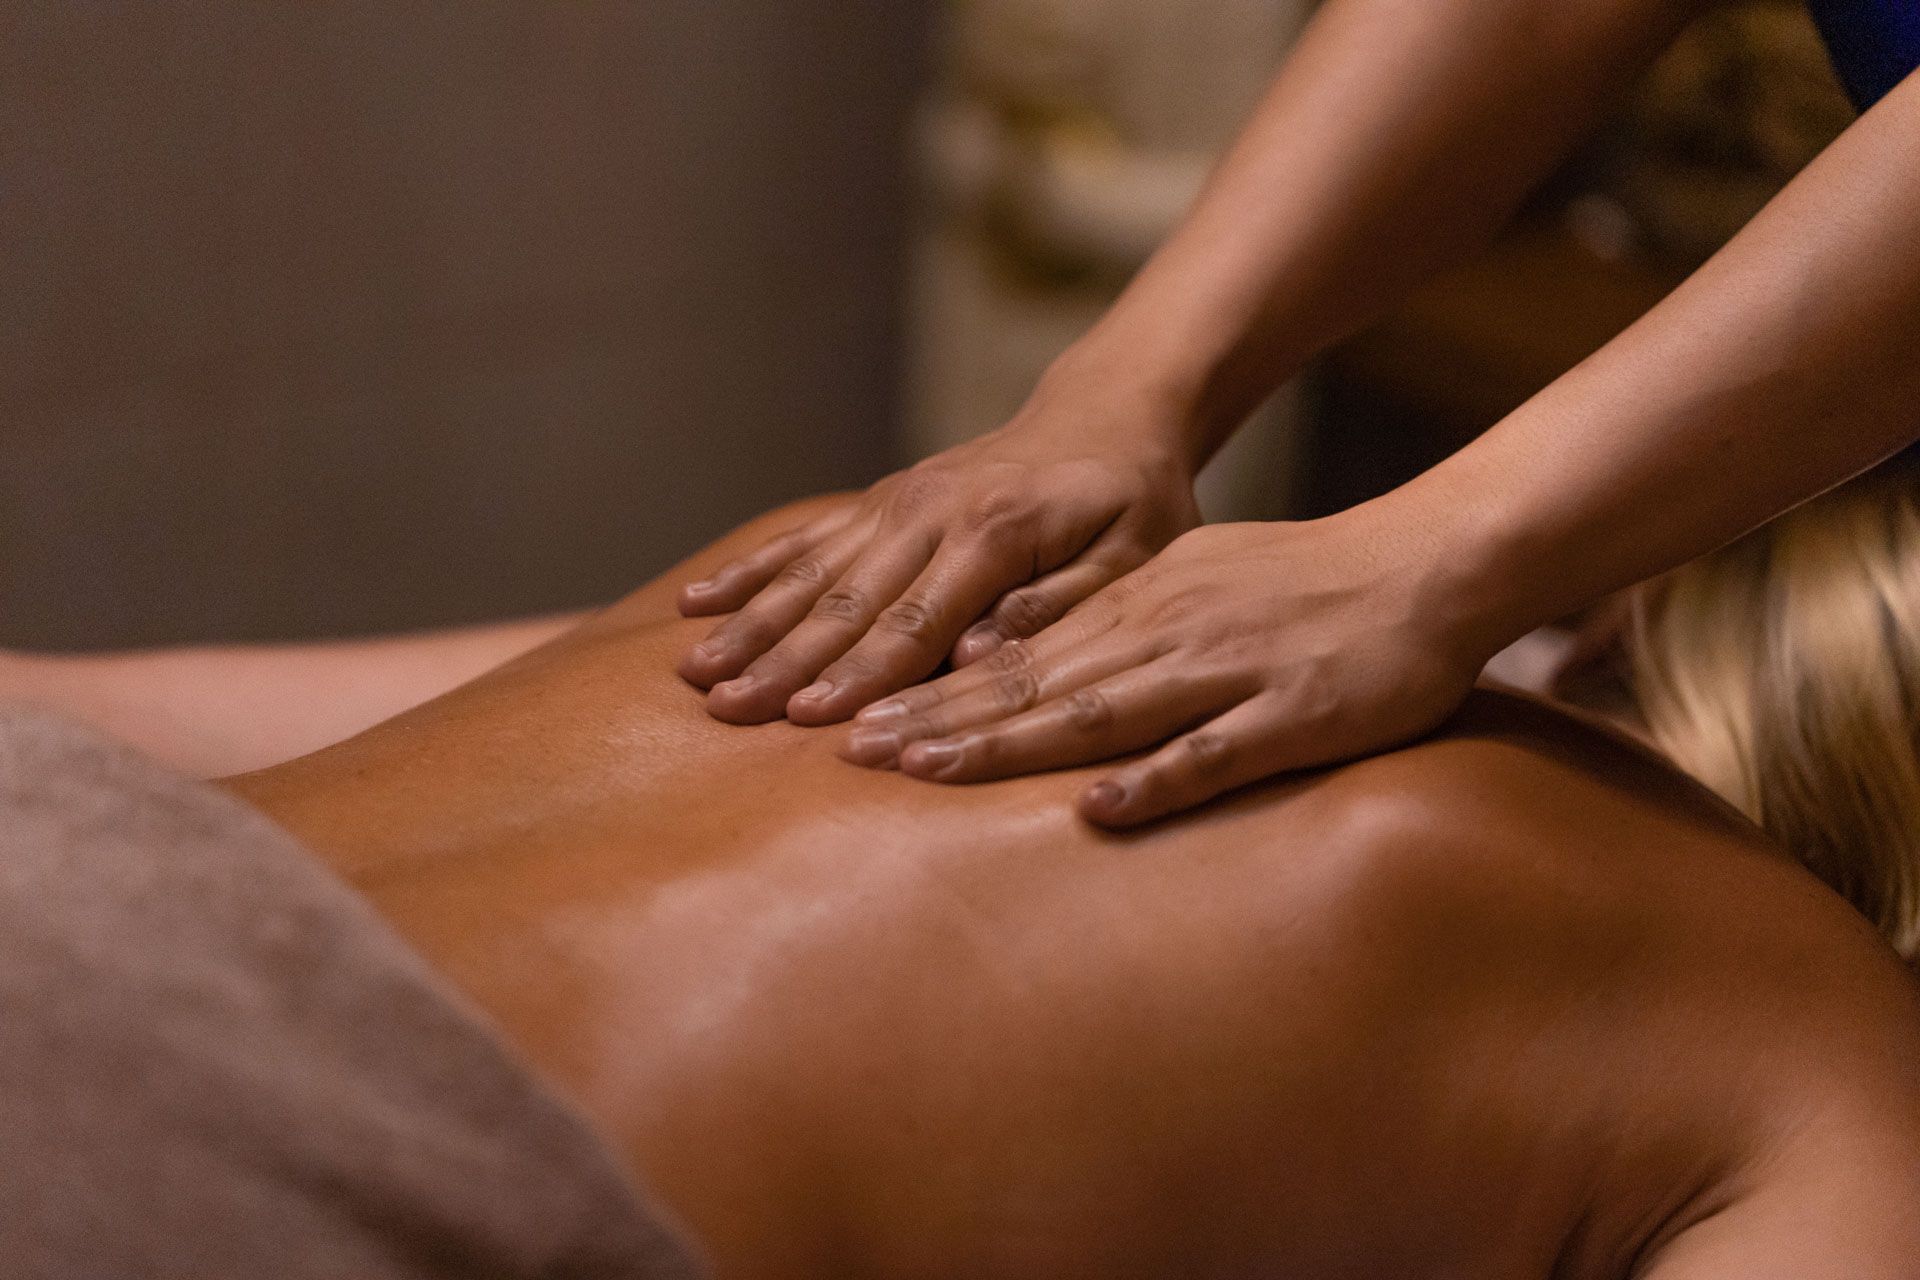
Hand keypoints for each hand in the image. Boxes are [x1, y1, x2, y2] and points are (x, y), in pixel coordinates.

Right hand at [676, 406, 1201, 725]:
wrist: (1105, 417)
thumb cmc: (1130, 503)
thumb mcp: (1133, 557)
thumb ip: (1059, 607)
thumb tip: (979, 656)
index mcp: (996, 532)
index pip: (916, 621)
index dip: (859, 674)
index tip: (805, 717)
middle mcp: (931, 511)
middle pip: (846, 601)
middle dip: (782, 660)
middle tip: (726, 710)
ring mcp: (895, 502)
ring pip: (810, 572)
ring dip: (750, 623)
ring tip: (695, 672)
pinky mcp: (878, 502)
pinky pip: (803, 539)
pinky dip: (749, 571)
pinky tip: (695, 602)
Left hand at [838, 514, 1496, 826]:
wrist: (1423, 566)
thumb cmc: (1303, 583)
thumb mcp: (1189, 578)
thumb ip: (1107, 617)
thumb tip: (1016, 648)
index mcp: (1141, 605)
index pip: (1018, 655)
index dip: (937, 694)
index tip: (862, 724)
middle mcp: (1165, 633)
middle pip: (1036, 684)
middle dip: (942, 722)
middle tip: (857, 752)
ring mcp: (1225, 675)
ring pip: (1100, 711)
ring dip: (1010, 743)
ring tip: (929, 772)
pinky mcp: (1290, 718)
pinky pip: (1214, 753)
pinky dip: (1154, 780)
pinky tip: (1098, 809)